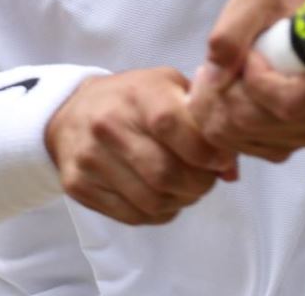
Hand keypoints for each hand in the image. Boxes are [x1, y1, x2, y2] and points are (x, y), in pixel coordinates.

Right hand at [45, 68, 237, 225]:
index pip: (173, 125)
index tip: (220, 160)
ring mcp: (90, 158)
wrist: (72, 111)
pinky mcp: (79, 186)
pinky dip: (158, 213)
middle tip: (207, 180)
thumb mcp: (169, 88)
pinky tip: (163, 197)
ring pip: (151, 201)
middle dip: (199, 184)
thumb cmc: (133, 98)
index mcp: (138, 93)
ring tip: (186, 188)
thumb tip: (231, 169)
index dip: (205, 151)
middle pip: (165, 173)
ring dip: (180, 201)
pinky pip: (132, 215)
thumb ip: (203, 121)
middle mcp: (109, 124)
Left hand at [186, 0, 304, 162]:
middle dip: (224, 91)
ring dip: (216, 104)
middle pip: (255, 121)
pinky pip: (237, 147)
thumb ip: (233, 30)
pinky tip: (223, 96)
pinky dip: (217, 121)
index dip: (259, 82)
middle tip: (221, 65)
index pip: (290, 102)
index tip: (251, 55)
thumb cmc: (275, 14)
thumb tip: (216, 75)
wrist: (283, 33)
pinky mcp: (282, 149)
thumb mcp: (253, 1)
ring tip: (219, 77)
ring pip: (240, 135)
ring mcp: (304, 136)